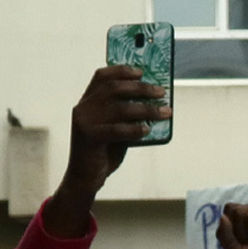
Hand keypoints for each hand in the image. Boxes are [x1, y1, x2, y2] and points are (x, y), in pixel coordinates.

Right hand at [45, 65, 167, 234]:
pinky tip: (147, 130)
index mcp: (87, 101)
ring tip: (164, 112)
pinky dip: (135, 129)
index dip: (122, 70)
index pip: (102, 76)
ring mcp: (84, 122)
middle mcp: (83, 108)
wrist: (85, 178)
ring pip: (120, 108)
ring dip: (146, 108)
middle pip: (114, 88)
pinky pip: (117, 129)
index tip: (142, 72)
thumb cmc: (102, 152)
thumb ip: (126, 115)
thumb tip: (154, 102)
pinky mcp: (89, 137)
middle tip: (161, 92)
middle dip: (141, 88)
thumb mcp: (115, 128)